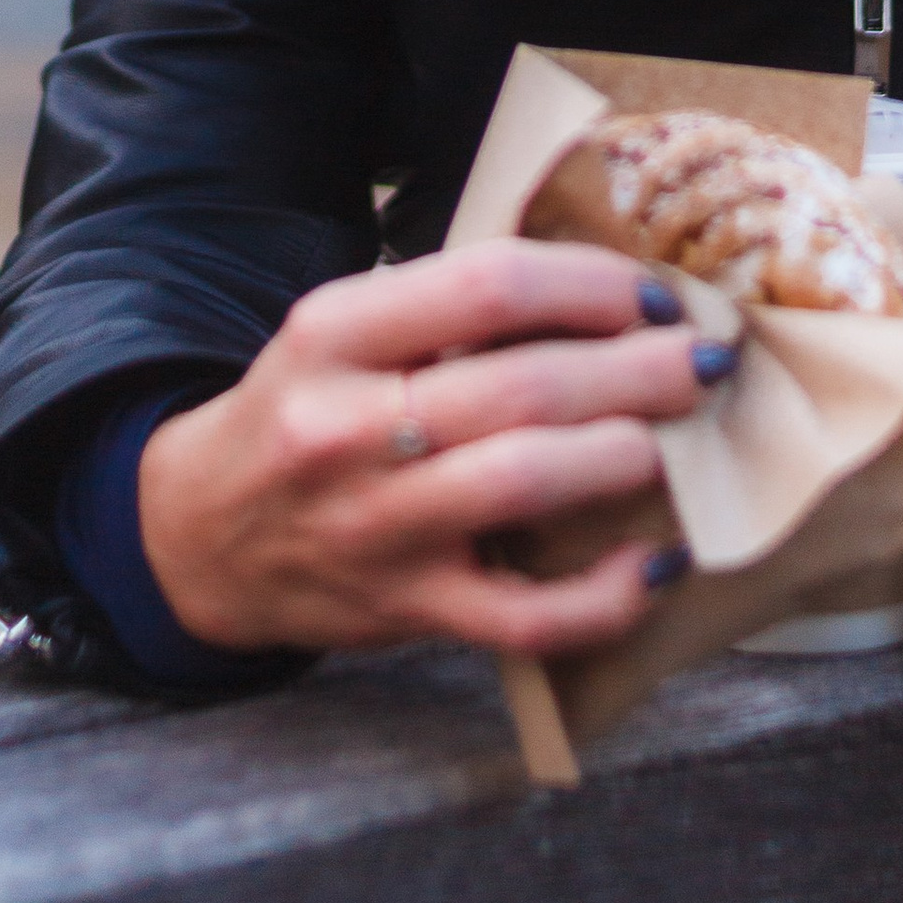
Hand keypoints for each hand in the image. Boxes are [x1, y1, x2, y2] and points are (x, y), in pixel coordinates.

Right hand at [138, 240, 732, 658]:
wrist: (201, 535)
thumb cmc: (304, 414)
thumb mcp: (343, 335)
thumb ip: (447, 312)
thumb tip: (610, 296)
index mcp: (334, 333)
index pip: (487, 285)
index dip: (591, 286)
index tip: (648, 297)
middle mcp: (346, 426)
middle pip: (523, 386)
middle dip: (638, 370)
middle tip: (701, 363)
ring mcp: (375, 528)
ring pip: (526, 484)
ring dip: (627, 456)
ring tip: (680, 439)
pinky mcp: (405, 612)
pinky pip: (526, 617)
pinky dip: (608, 597)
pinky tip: (656, 564)